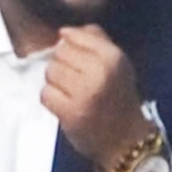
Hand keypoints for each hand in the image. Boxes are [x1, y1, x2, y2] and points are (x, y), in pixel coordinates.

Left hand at [41, 25, 149, 170]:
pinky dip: (51, 98)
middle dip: (63, 64)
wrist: (126, 140)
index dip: (70, 44)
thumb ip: (97, 41)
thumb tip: (65, 31)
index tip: (77, 58)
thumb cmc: (120, 98)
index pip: (75, 35)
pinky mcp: (70, 113)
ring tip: (69, 91)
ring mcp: (84, 93)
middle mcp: (99, 72)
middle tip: (74, 79)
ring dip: (55, 81)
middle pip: (60, 53)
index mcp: (113, 57)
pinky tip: (63, 103)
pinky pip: (45, 93)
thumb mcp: (118, 64)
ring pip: (50, 72)